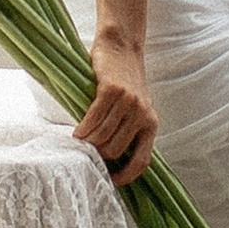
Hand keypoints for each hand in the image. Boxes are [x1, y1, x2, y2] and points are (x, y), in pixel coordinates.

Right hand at [76, 40, 157, 187]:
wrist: (121, 46)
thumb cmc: (124, 79)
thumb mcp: (135, 107)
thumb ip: (127, 129)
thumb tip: (108, 158)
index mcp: (151, 124)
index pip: (142, 161)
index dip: (125, 176)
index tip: (110, 181)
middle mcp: (143, 115)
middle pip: (115, 150)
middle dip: (98, 155)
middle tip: (85, 152)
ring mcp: (129, 102)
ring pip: (103, 136)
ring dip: (87, 143)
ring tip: (79, 141)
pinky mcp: (112, 90)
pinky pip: (94, 119)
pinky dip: (83, 129)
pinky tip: (77, 132)